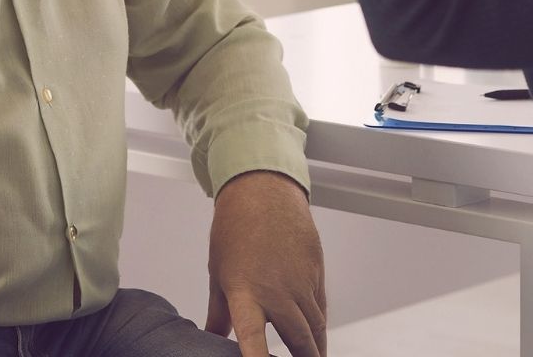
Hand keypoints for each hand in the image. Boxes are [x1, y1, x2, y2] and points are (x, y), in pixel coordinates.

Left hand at [206, 171, 325, 356]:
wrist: (263, 191)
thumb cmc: (235, 229)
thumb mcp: (219, 274)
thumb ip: (218, 314)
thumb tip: (211, 338)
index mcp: (246, 293)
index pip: (253, 338)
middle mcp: (277, 290)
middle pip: (298, 339)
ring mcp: (300, 282)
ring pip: (315, 326)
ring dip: (315, 349)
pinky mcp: (316, 272)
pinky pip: (320, 307)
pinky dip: (319, 326)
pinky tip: (315, 337)